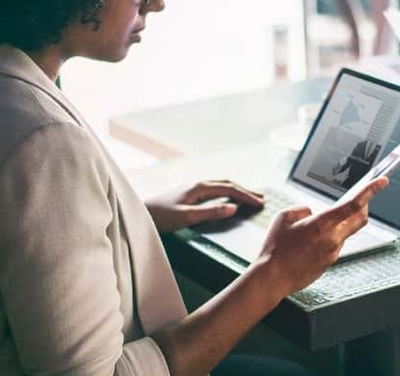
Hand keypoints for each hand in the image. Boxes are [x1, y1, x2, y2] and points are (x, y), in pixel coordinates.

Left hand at [145, 180, 263, 232]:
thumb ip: (211, 212)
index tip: (260, 203)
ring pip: (219, 185)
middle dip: (245, 190)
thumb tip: (233, 207)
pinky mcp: (186, 192)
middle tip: (262, 197)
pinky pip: (212, 188)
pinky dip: (225, 191)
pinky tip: (225, 196)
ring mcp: (191, 186)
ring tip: (248, 195)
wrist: (137, 213)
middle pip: (227, 183)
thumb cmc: (160, 217)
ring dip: (236, 189)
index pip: (229, 189)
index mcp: (199, 187)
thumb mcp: (187, 217)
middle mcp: (196, 183)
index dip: (246, 196)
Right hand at [255, 177, 388, 296]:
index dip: (370, 190)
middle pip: (360, 219)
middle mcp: (332, 239)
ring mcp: (333, 253)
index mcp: (322, 224)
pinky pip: (334, 245)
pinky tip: (309, 242)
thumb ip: (303, 209)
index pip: (353, 204)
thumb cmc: (275, 249)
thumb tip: (313, 213)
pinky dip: (328, 238)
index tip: (382, 181)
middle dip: (364, 206)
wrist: (273, 278)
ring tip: (313, 227)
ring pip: (345, 232)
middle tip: (361, 198)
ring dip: (338, 224)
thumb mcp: (284, 217)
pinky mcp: (329, 263)